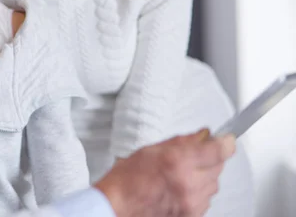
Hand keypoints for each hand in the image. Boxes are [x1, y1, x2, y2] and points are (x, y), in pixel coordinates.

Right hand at [94, 129, 234, 216]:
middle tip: (193, 155)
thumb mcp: (150, 150)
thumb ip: (181, 142)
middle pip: (218, 166)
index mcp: (177, 161)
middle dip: (210, 158)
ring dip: (204, 176)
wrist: (117, 208)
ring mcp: (192, 202)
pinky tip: (180, 188)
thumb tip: (202, 136)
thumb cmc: (126, 181)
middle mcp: (189, 183)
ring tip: (181, 175)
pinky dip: (198, 192)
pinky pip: (206, 200)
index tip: (227, 138)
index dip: (225, 142)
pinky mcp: (192, 215)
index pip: (218, 150)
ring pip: (214, 184)